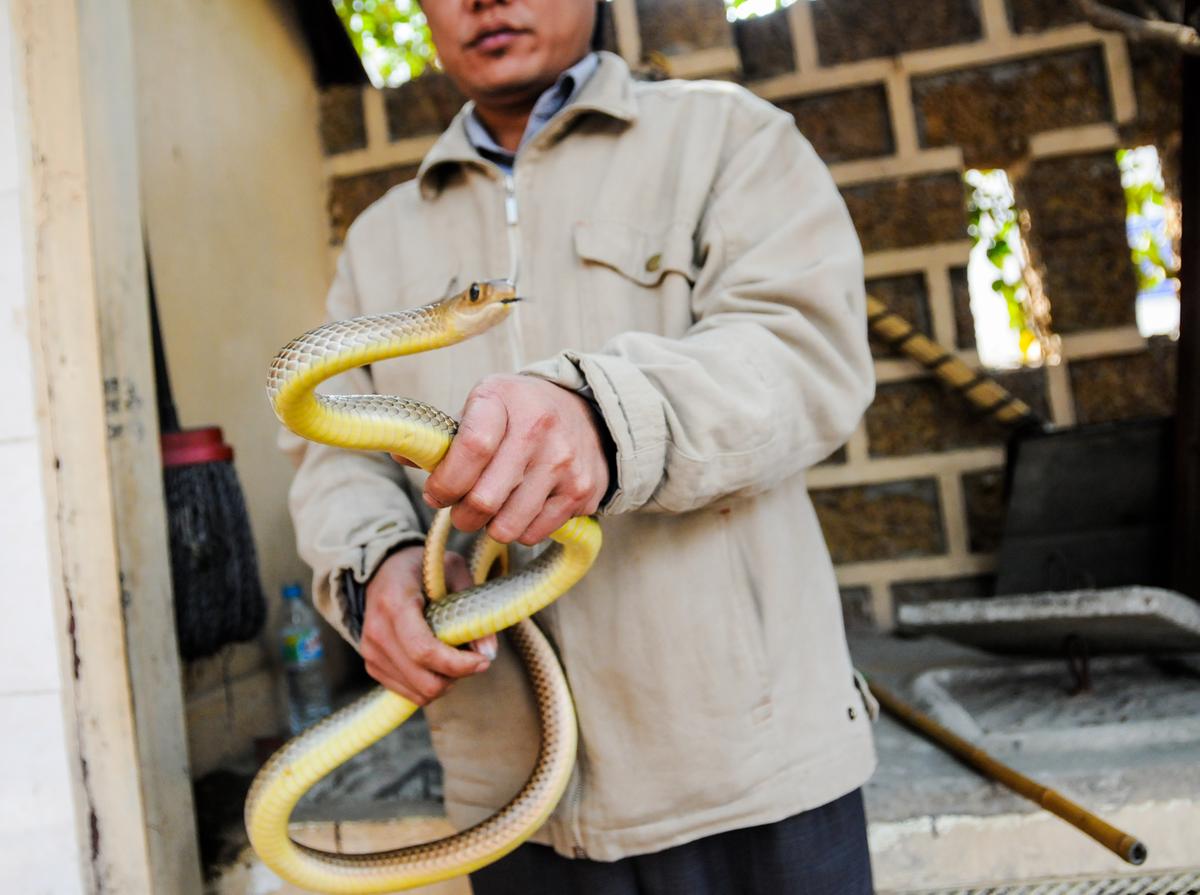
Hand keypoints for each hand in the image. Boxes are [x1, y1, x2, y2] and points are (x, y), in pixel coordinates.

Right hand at [360, 545, 494, 704]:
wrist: (382, 569)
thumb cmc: (423, 567)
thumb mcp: (455, 571)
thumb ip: (473, 609)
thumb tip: (489, 652)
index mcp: (395, 602)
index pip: (424, 650)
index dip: (457, 664)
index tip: (483, 661)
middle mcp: (377, 631)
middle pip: (422, 679)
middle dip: (456, 677)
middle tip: (473, 659)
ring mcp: (371, 650)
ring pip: (417, 692)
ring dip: (444, 682)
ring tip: (454, 657)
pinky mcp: (372, 664)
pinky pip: (407, 692)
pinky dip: (428, 684)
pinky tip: (437, 662)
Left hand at [398, 374, 608, 545]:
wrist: (588, 413)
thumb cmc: (520, 412)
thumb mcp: (483, 404)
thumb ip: (443, 433)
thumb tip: (400, 454)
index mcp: (503, 399)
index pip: (471, 449)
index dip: (446, 482)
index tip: (437, 492)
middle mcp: (539, 429)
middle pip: (485, 498)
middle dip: (462, 515)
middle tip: (460, 509)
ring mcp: (564, 462)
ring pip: (509, 525)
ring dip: (489, 528)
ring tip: (489, 512)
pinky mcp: (582, 491)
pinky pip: (535, 532)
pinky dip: (520, 530)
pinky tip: (520, 509)